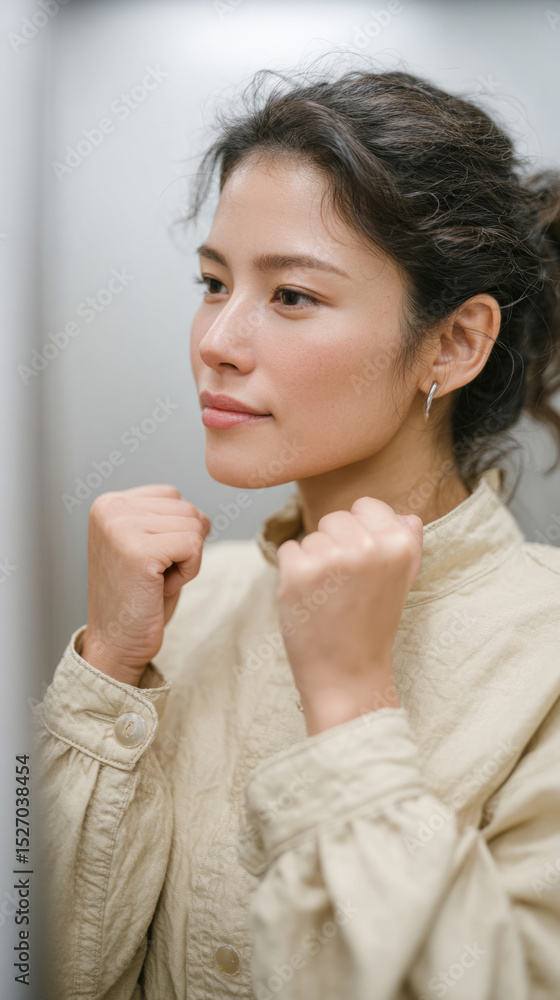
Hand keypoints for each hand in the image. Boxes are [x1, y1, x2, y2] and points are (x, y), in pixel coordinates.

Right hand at [81, 485, 210, 684]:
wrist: (116, 643)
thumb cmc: (138, 598)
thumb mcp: (148, 545)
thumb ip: (166, 520)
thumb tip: (205, 516)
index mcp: (109, 503)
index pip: (174, 497)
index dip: (176, 533)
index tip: (148, 561)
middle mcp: (110, 508)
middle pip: (188, 510)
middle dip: (184, 547)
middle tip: (152, 576)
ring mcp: (121, 527)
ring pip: (194, 526)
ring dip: (186, 560)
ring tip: (154, 581)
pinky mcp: (138, 551)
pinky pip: (194, 546)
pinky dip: (189, 572)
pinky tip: (160, 588)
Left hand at [275, 497, 422, 734]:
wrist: (348, 673)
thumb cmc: (373, 626)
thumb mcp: (404, 582)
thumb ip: (406, 543)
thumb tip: (404, 514)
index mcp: (400, 543)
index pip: (366, 505)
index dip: (359, 532)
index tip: (361, 564)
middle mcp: (369, 546)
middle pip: (335, 517)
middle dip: (334, 545)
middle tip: (344, 587)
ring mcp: (332, 558)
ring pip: (311, 535)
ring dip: (314, 561)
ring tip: (329, 596)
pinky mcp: (298, 571)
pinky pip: (288, 549)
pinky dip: (292, 572)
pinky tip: (310, 599)